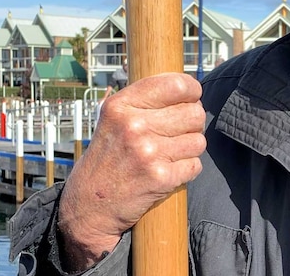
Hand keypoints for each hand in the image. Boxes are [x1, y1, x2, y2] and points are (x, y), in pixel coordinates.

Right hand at [57, 72, 205, 270]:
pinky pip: (195, 165)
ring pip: (198, 140)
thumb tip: (187, 86)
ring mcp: (147, 153)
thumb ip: (143, 99)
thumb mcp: (113, 118)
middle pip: (194, 113)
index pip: (178, 85)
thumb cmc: (108, 157)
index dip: (192, 90)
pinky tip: (169, 170)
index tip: (190, 97)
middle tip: (178, 131)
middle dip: (192, 123)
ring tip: (171, 152)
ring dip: (190, 147)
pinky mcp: (160, 178)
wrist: (90, 204)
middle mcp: (133, 126)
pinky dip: (187, 169)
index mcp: (121, 105)